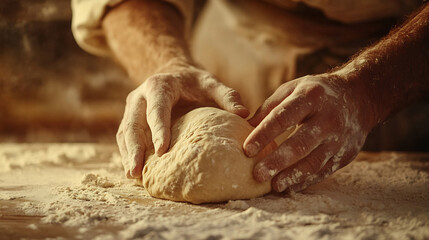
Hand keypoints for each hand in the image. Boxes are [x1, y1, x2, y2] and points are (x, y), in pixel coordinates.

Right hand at [117, 62, 248, 177]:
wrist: (174, 76)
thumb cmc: (194, 83)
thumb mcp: (211, 83)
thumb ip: (227, 96)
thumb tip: (244, 114)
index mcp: (159, 86)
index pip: (157, 109)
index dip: (158, 129)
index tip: (162, 151)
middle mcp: (140, 97)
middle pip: (133, 123)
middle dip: (134, 148)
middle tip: (136, 172)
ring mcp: (132, 110)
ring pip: (125, 133)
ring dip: (128, 155)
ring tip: (133, 176)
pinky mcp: (131, 120)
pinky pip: (125, 138)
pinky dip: (128, 154)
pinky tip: (135, 173)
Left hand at [243, 73, 372, 191]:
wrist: (359, 98)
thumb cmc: (316, 93)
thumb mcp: (293, 89)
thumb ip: (269, 108)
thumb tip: (245, 127)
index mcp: (310, 97)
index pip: (283, 117)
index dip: (264, 134)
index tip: (246, 149)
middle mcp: (327, 118)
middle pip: (300, 144)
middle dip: (277, 161)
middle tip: (257, 174)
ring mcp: (339, 138)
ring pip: (314, 162)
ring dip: (292, 176)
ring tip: (273, 186)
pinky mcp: (345, 154)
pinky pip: (323, 171)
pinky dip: (305, 181)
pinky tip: (289, 187)